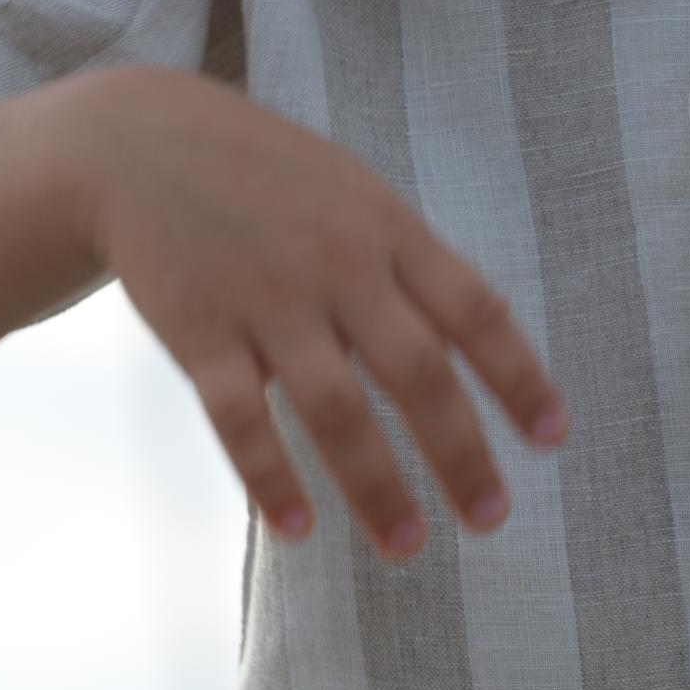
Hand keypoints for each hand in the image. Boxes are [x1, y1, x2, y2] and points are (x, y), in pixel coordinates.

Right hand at [64, 69, 567, 560]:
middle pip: (418, 373)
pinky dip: (270, 478)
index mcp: (387, 230)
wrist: (135, 142)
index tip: (553, 437)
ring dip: (376, 486)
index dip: (519, 376)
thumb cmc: (266, 177)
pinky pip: (241, 419)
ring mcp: (267, 300)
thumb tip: (475, 342)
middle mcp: (337, 266)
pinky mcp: (198, 330)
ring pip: (336, 408)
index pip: (474, 311)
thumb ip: (409, 262)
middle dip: (462, 454)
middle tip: (491, 521)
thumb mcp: (352, 193)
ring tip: (407, 548)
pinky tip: (298, 530)